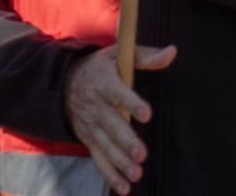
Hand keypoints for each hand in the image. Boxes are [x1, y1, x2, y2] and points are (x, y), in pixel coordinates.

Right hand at [63, 44, 173, 193]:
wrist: (63, 83)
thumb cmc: (100, 68)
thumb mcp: (119, 54)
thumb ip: (145, 56)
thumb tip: (171, 53)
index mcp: (104, 82)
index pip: (118, 93)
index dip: (131, 102)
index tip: (146, 113)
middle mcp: (96, 106)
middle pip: (112, 125)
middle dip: (125, 141)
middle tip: (141, 154)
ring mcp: (91, 125)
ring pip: (105, 145)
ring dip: (119, 162)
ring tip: (136, 173)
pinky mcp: (89, 139)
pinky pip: (98, 158)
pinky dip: (110, 174)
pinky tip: (124, 187)